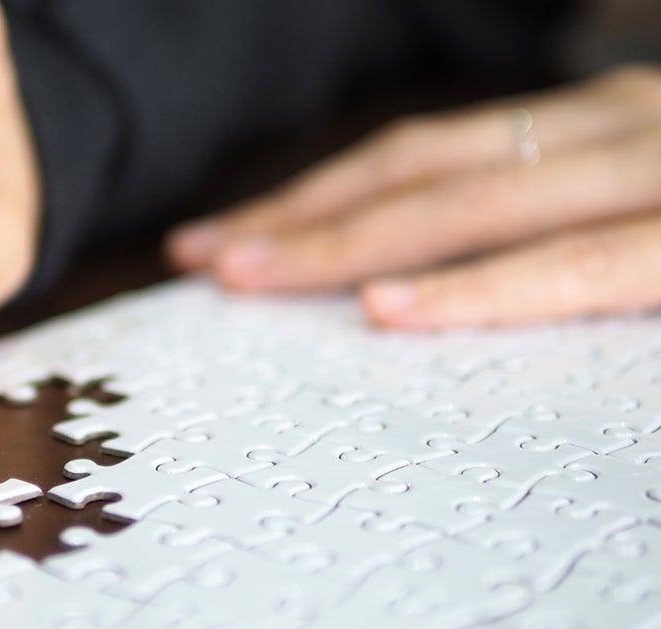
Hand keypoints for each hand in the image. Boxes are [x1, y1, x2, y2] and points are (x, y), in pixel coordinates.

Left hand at [167, 66, 660, 330]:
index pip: (419, 157)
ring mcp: (651, 175)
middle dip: (296, 217)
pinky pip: (572, 267)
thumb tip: (425, 280)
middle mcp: (606, 130)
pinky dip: (474, 290)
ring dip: (343, 244)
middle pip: (415, 173)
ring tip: (247, 277)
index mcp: (585, 126)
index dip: (313, 196)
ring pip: (466, 207)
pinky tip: (387, 311)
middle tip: (202, 258)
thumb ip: (545, 225)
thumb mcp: (637, 207)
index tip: (226, 239)